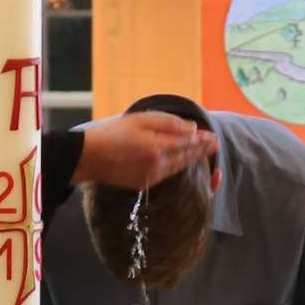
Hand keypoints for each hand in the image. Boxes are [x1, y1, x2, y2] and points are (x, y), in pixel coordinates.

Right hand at [72, 111, 217, 190]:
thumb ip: (168, 123)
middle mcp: (158, 165)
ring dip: (191, 160)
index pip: (187, 143)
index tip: (213, 136)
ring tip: (202, 153)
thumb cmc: (112, 133)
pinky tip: (180, 162)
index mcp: (158, 147)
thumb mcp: (140, 120)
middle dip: (201, 151)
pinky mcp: (143, 184)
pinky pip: (166, 175)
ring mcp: (151, 177)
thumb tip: (192, 128)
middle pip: (185, 157)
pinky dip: (176, 167)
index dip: (201, 140)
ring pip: (177, 168)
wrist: (90, 157)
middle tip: (215, 145)